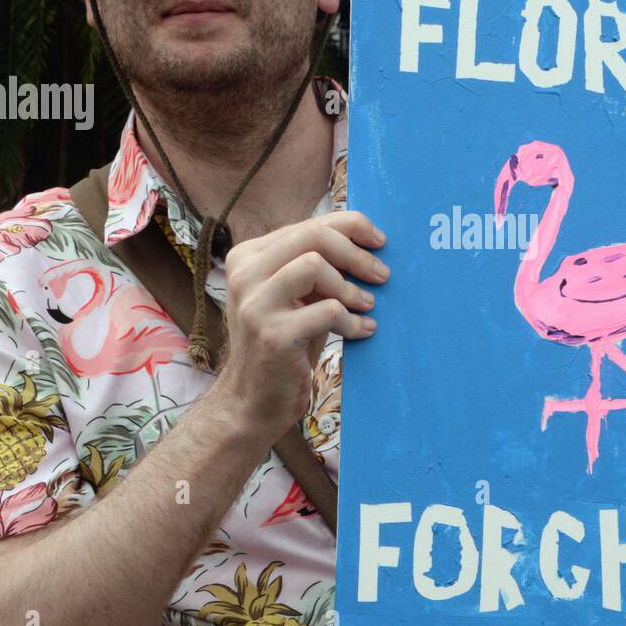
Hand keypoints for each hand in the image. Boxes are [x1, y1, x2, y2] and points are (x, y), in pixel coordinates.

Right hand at [211, 210, 387, 434]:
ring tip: (366, 305)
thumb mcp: (296, 296)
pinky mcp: (272, 334)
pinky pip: (327, 310)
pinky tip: (362, 331)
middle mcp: (244, 274)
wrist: (254, 400)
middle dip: (356, 253)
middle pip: (312, 236)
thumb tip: (366, 239)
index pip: (307, 224)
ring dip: (350, 287)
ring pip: (314, 265)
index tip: (379, 241)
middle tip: (382, 274)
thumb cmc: (285, 343)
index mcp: (249, 256)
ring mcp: (254, 304)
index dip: (350, 226)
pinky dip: (352, 320)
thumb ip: (315, 265)